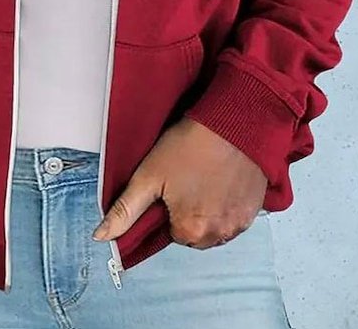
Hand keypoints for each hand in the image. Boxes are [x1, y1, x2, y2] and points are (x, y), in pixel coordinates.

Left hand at [92, 116, 267, 248]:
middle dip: (190, 212)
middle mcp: (218, 235)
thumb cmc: (192, 144)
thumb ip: (125, 210)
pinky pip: (236, 216)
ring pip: (216, 226)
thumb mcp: (149, 175)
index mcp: (190, 231)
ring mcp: (240, 223)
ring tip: (207, 176)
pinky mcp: (255, 209)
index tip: (173, 184)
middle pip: (195, 234)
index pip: (171, 233)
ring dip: (210, 209)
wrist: (234, 122)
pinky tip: (224, 178)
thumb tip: (101, 236)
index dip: (169, 207)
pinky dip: (229, 202)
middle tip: (189, 178)